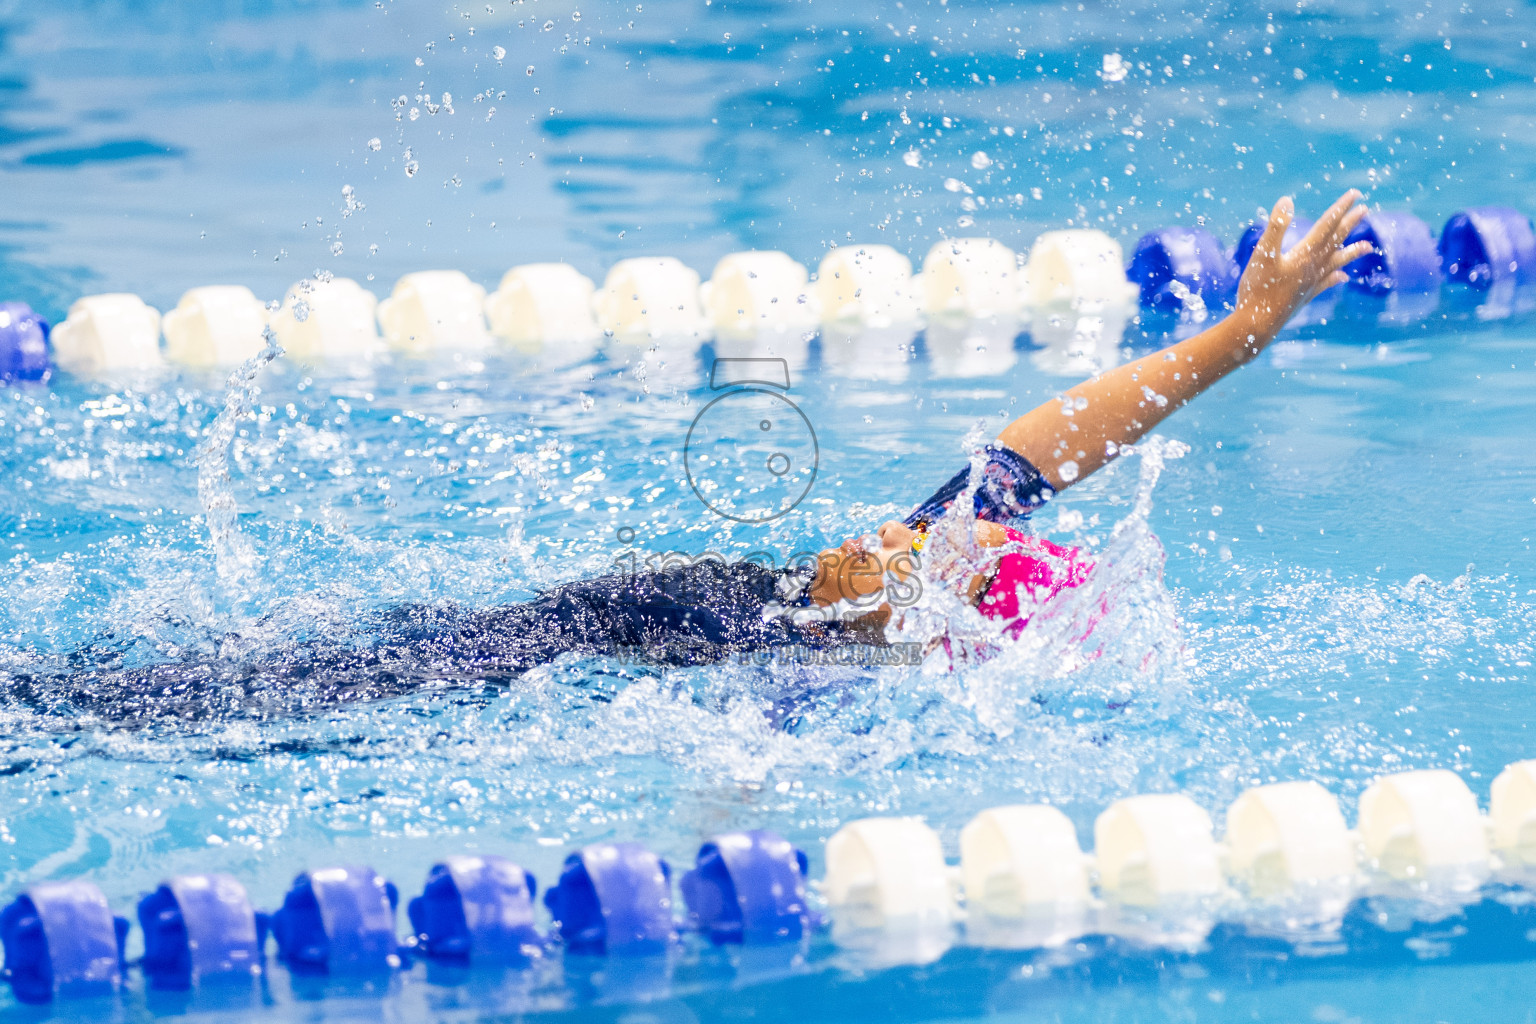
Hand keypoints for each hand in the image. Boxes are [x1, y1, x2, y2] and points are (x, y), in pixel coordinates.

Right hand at [1235, 189, 1374, 343]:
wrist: (1256, 325)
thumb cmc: (1257, 289)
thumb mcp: (1262, 254)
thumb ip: (1275, 226)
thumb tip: (1287, 200)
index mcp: (1305, 254)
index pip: (1327, 225)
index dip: (1340, 208)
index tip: (1355, 194)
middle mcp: (1313, 267)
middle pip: (1336, 241)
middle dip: (1350, 223)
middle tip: (1365, 208)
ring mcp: (1311, 283)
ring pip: (1336, 263)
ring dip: (1352, 252)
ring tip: (1369, 247)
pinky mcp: (1305, 296)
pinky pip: (1326, 283)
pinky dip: (1336, 278)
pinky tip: (1343, 277)